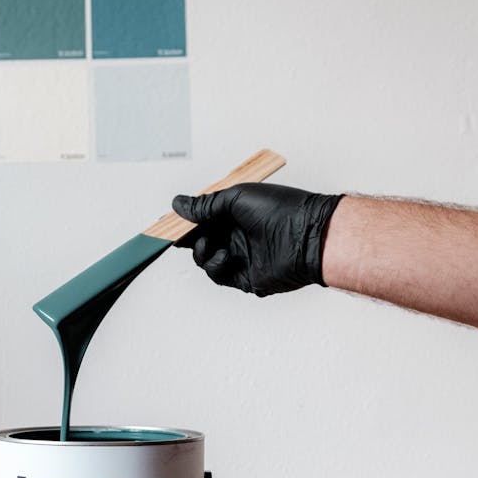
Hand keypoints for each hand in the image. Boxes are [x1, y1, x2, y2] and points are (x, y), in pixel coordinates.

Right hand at [171, 183, 342, 295]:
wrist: (307, 235)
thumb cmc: (280, 210)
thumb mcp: (236, 199)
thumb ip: (206, 205)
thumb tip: (178, 205)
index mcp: (236, 215)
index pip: (203, 220)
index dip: (186, 222)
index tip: (170, 223)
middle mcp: (238, 236)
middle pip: (200, 241)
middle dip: (188, 239)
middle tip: (179, 236)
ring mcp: (241, 257)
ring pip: (206, 261)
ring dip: (201, 253)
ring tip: (209, 244)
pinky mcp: (246, 278)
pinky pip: (219, 276)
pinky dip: (216, 266)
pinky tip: (226, 255)